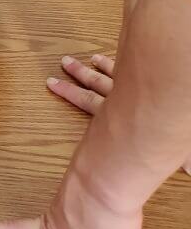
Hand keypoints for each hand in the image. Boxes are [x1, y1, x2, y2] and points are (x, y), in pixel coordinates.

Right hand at [47, 54, 190, 175]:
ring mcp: (138, 86)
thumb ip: (175, 158)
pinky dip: (122, 65)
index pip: (89, 102)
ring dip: (101, 65)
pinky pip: (133, 68)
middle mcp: (127, 97)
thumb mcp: (175, 149)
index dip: (69, 93)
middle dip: (79, 73)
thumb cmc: (178, 130)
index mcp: (121, 114)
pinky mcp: (152, 79)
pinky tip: (117, 59)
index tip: (51, 82)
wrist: (181, 103)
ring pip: (115, 73)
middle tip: (64, 61)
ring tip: (90, 58)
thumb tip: (187, 170)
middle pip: (98, 83)